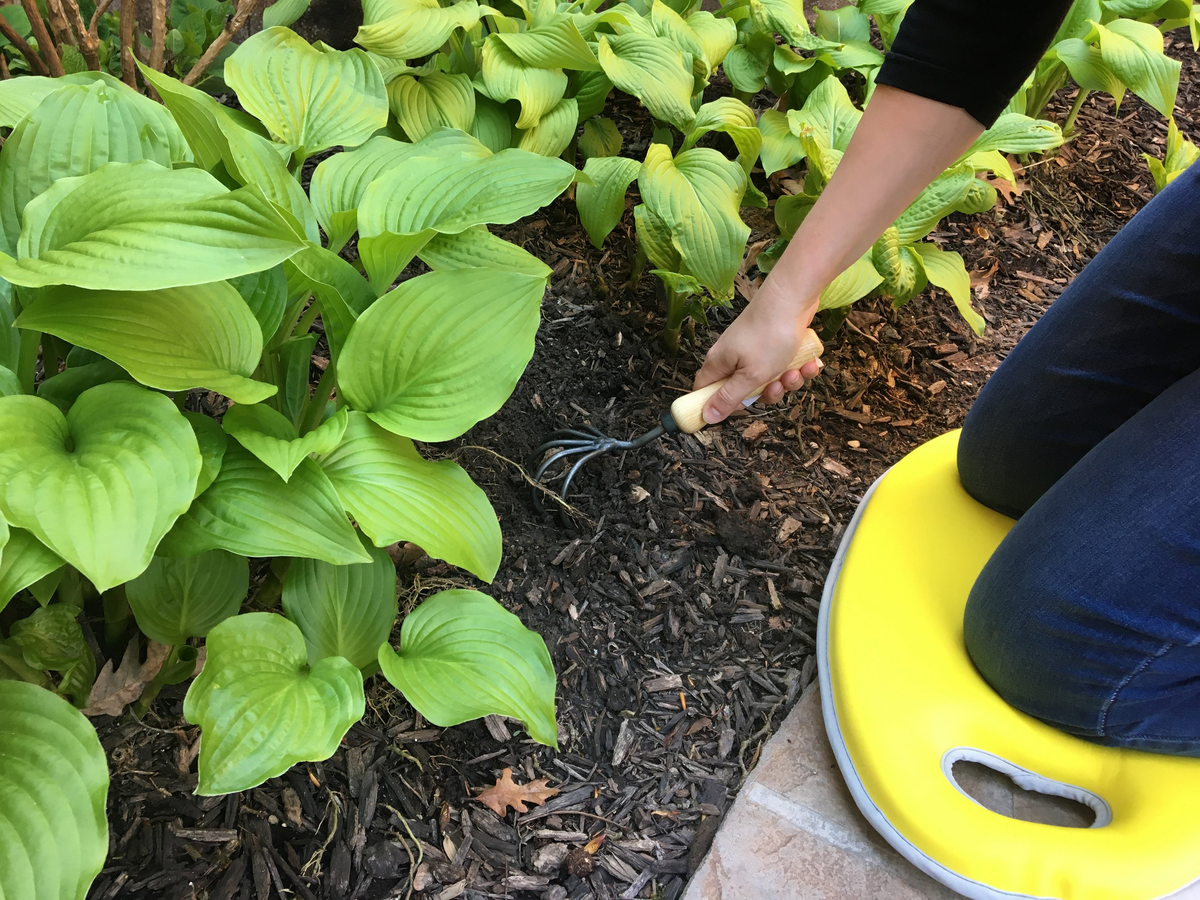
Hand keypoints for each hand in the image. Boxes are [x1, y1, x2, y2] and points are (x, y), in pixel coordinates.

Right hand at [694, 283, 821, 424]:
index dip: (718, 405)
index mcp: (720, 363)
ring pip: (768, 379)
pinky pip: (783, 366)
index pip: (706, 391)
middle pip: (744, 390)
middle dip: (766, 393)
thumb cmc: (770, 335)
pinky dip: (797, 367)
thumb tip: (706, 416)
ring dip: (786, 381)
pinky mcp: (774, 343)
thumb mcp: (750, 375)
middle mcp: (734, 356)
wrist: (794, 297)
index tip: (738, 410)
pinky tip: (807, 362)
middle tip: (776, 386)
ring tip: (796, 370)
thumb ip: (729, 398)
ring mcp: (754, 349)